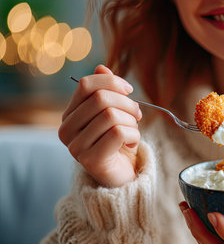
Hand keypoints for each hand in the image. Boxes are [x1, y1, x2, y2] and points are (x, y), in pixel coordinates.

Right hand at [59, 65, 141, 186]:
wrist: (121, 175)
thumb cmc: (117, 142)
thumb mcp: (114, 112)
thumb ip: (106, 91)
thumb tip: (102, 68)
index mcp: (69, 115)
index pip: (87, 85)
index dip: (112, 82)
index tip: (129, 90)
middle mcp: (66, 130)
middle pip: (100, 99)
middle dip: (127, 103)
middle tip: (137, 115)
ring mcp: (76, 147)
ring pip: (111, 115)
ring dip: (132, 122)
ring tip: (133, 131)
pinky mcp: (91, 160)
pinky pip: (118, 133)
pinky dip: (133, 135)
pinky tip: (131, 144)